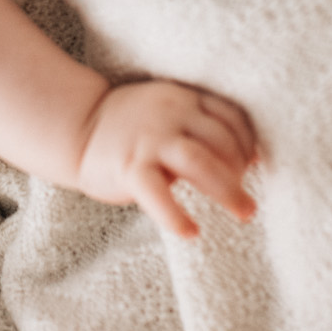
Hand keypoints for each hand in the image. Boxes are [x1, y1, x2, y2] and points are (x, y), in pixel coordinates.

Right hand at [76, 81, 256, 236]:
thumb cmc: (129, 124)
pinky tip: (191, 232)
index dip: (249, 143)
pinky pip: (158, 194)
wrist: (75, 126)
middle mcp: (170, 114)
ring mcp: (149, 140)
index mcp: (183, 98)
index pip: (230, 117)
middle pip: (221, 141)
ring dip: (228, 190)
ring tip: (244, 213)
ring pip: (200, 162)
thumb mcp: (169, 111)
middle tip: (248, 201)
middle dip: (242, 172)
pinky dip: (177, 216)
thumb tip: (251, 158)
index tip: (255, 166)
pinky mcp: (129, 167)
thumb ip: (202, 126)